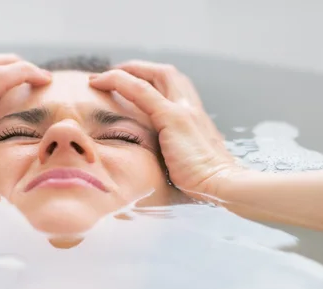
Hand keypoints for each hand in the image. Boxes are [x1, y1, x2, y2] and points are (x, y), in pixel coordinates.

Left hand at [89, 61, 241, 199]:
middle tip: (113, 75)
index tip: (129, 86)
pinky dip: (119, 81)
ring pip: (154, 75)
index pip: (173, 86)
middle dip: (137, 69)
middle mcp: (191, 106)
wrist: (222, 184)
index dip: (150, 81)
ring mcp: (184, 109)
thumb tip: (163, 165)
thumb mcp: (190, 161)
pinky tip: (100, 82)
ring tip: (102, 78)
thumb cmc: (205, 182)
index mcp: (196, 116)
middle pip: (165, 73)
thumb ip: (178, 154)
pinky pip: (141, 91)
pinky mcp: (174, 117)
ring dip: (126, 71)